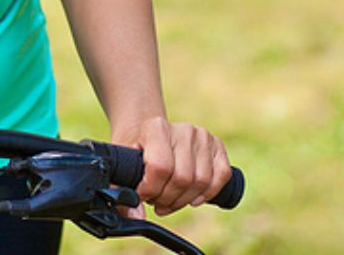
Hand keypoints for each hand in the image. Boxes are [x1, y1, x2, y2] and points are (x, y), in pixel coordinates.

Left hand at [114, 116, 231, 217]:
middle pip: (182, 178)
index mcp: (157, 127)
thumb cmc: (137, 150)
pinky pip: (221, 176)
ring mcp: (203, 136)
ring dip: (185, 200)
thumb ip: (122, 190)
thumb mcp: (123, 164)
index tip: (143, 195)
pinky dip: (208, 193)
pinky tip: (192, 198)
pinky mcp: (218, 146)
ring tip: (170, 199)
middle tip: (157, 201)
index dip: (151, 190)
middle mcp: (183, 129)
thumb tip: (136, 216)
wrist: (151, 133)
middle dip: (167, 199)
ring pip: (202, 181)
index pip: (160, 167)